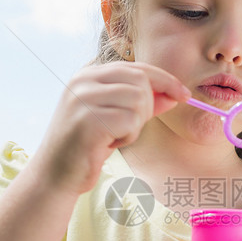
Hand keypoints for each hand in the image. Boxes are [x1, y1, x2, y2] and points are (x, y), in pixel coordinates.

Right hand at [33, 62, 190, 195]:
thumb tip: (174, 94)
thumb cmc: (88, 145)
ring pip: (138, 101)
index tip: (184, 95)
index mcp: (89, 74)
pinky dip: (127, 137)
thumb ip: (144, 103)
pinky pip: (130, 122)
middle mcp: (84, 80)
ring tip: (114, 136)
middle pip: (141, 82)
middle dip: (146, 108)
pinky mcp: (88, 120)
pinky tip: (109, 144)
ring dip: (135, 125)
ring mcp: (84, 98)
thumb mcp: (118, 117)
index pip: (137, 67)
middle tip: (128, 128)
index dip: (165, 80)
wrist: (57, 173)